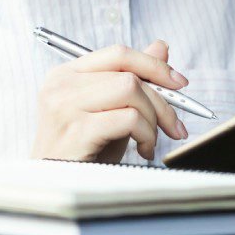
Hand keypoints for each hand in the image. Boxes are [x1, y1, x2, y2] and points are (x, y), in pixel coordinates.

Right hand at [31, 40, 190, 162]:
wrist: (55, 186)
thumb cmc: (82, 150)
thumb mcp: (109, 110)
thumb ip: (131, 77)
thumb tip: (161, 47)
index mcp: (66, 73)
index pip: (118, 54)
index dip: (153, 65)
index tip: (179, 83)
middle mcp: (61, 84)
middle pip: (129, 75)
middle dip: (162, 102)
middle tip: (175, 127)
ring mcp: (65, 106)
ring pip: (130, 90)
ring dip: (153, 120)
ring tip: (150, 142)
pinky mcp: (76, 130)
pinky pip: (129, 119)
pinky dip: (146, 134)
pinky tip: (143, 151)